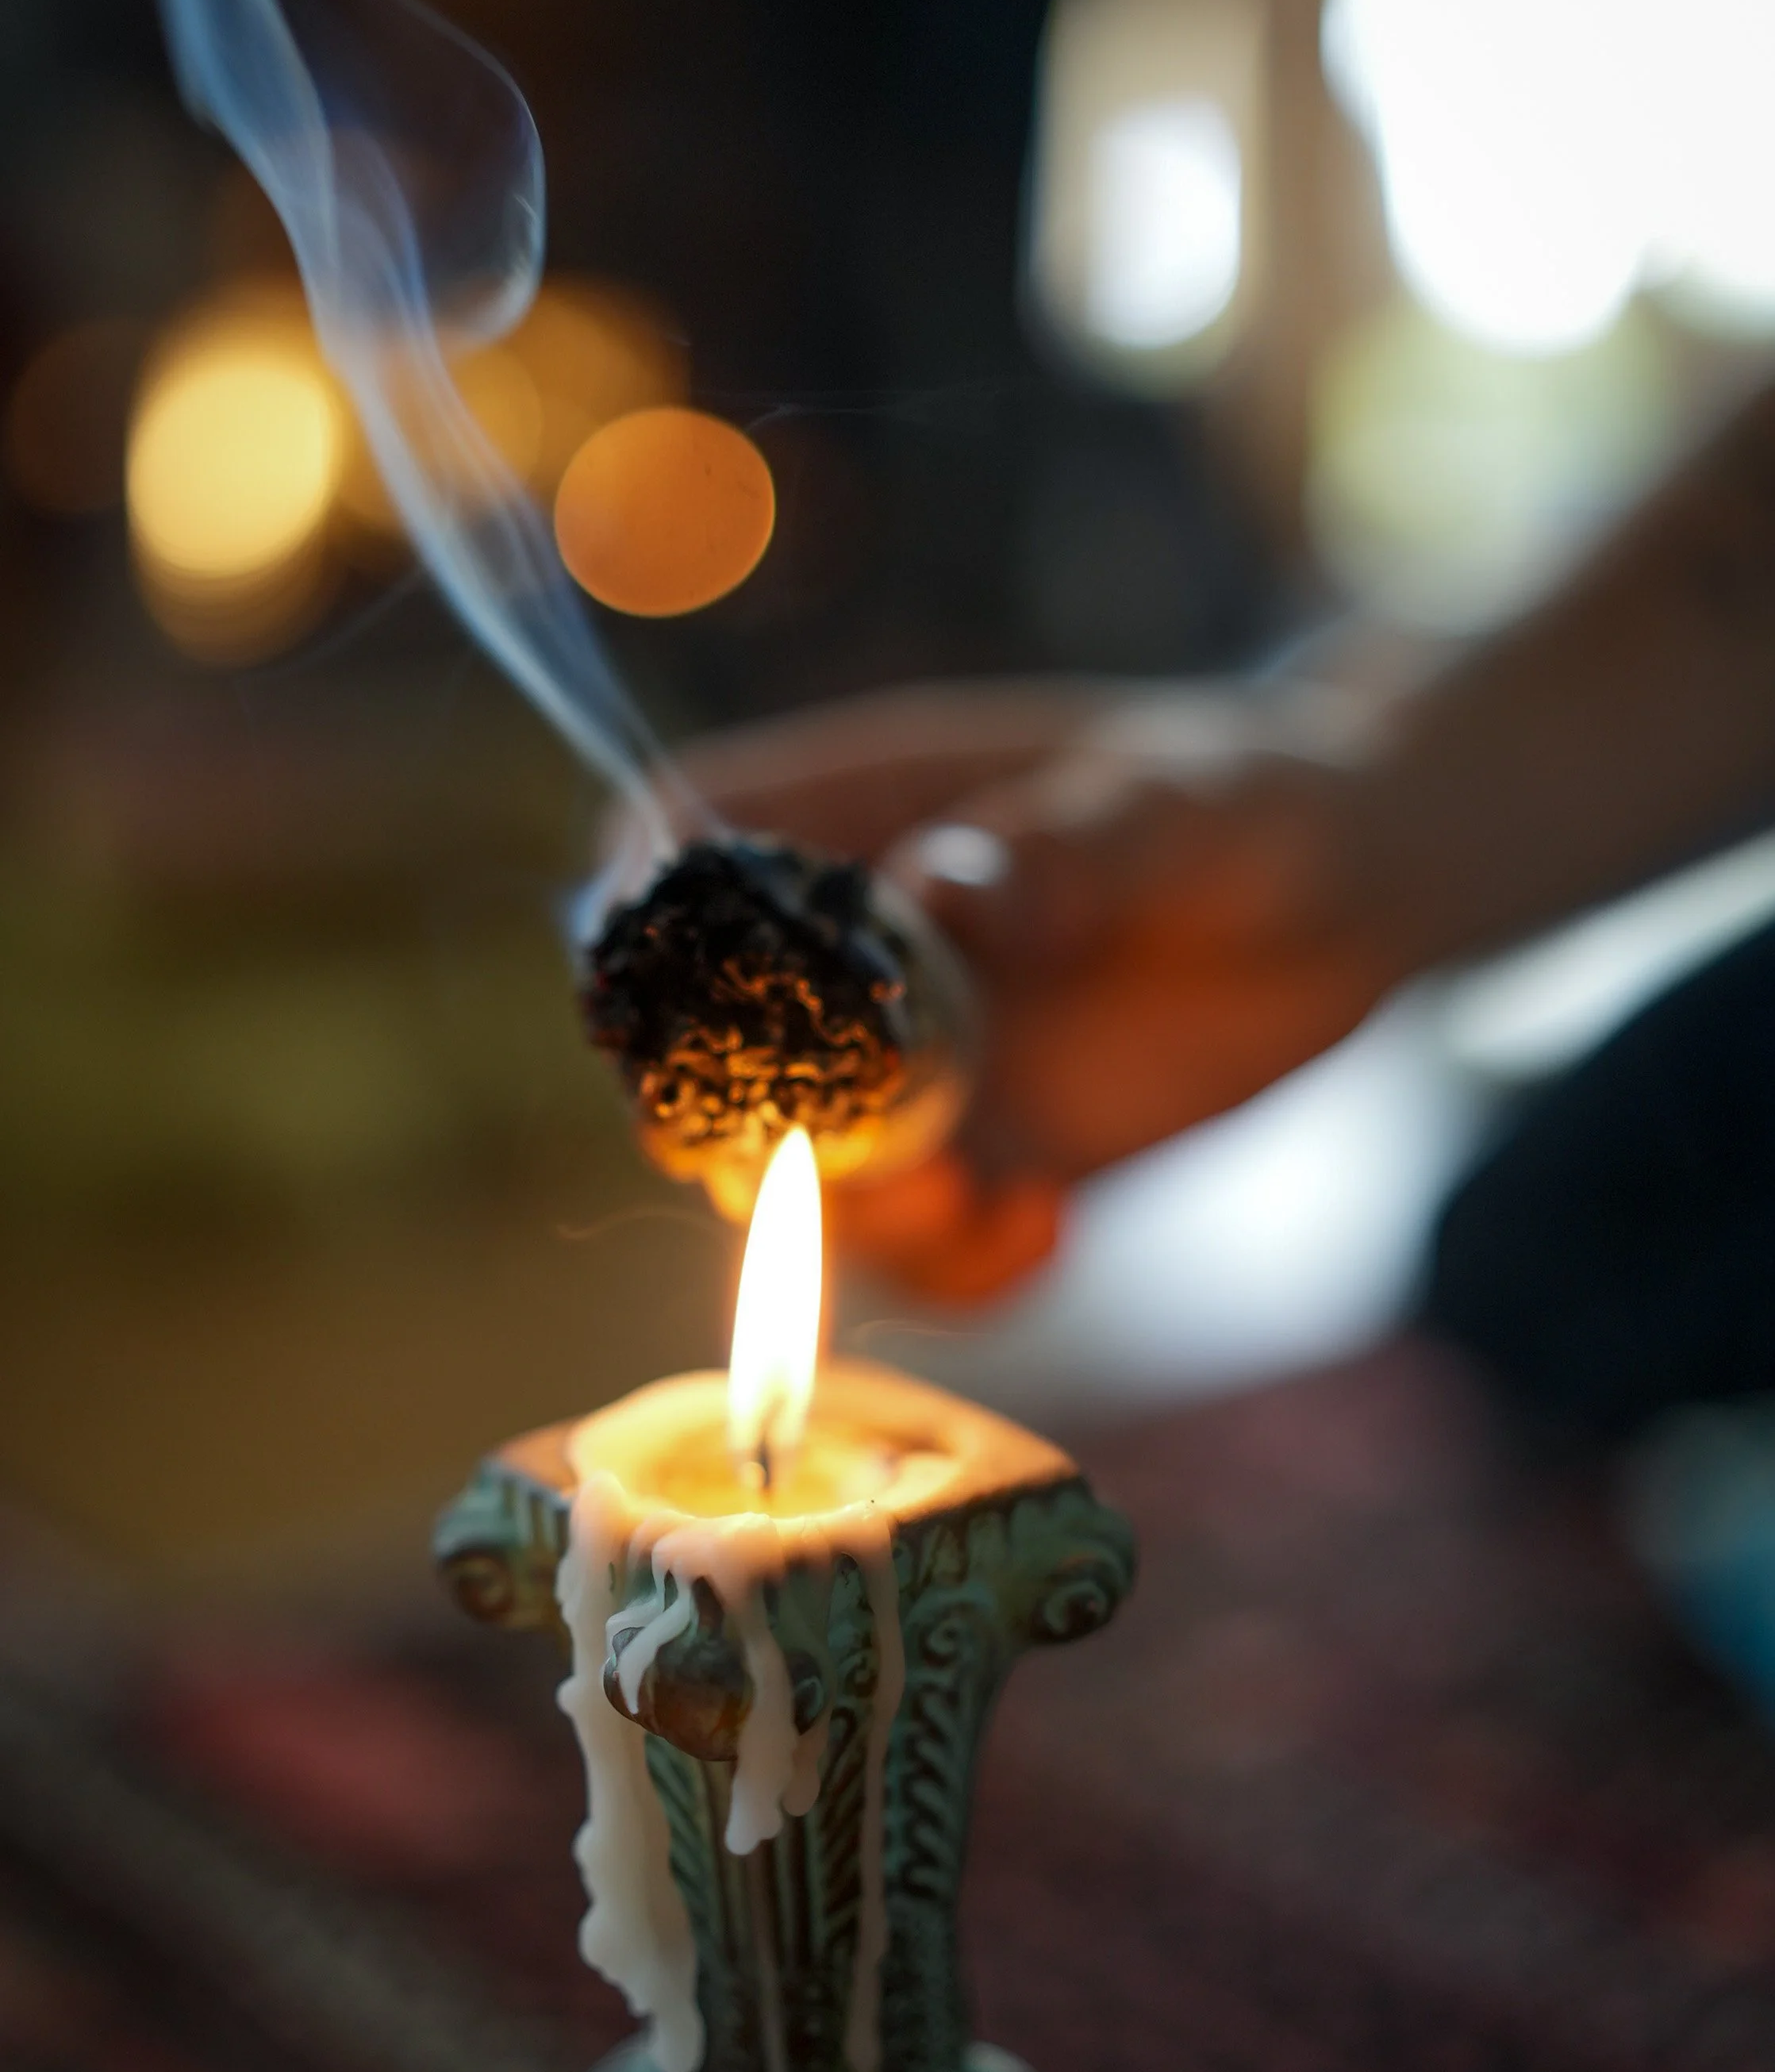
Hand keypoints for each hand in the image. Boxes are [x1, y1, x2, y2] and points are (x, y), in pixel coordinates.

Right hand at [663, 678, 1411, 1297]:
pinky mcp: (983, 1152)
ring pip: (804, 1175)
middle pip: (705, 1040)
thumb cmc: (1256, 801)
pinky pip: (921, 1248)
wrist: (1360, 894)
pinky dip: (956, 1270)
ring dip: (864, 1220)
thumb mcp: (1176, 807)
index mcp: (863, 809)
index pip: (683, 833)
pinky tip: (1045, 1234)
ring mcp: (911, 1061)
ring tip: (990, 1199)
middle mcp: (856, 947)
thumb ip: (1067, 846)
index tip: (671, 990)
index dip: (639, 902)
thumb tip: (946, 889)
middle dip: (743, 1124)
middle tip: (852, 1164)